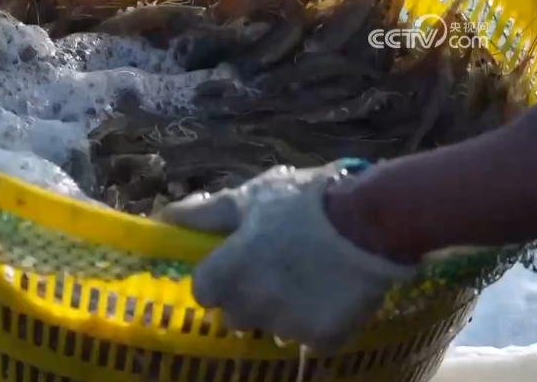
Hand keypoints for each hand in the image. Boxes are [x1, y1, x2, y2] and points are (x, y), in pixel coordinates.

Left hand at [155, 160, 419, 352]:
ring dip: (287, 310)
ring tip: (314, 276)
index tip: (242, 262)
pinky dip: (321, 322)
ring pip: (275, 327)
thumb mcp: (250, 198)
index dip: (221, 277)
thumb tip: (166, 216)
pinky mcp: (323, 338)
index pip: (205, 292)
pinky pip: (312, 338)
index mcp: (225, 274)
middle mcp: (249, 307)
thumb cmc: (301, 200)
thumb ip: (205, 214)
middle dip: (253, 296)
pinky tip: (335, 292)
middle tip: (282, 266)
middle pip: (237, 314)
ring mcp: (286, 326)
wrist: (370, 216)